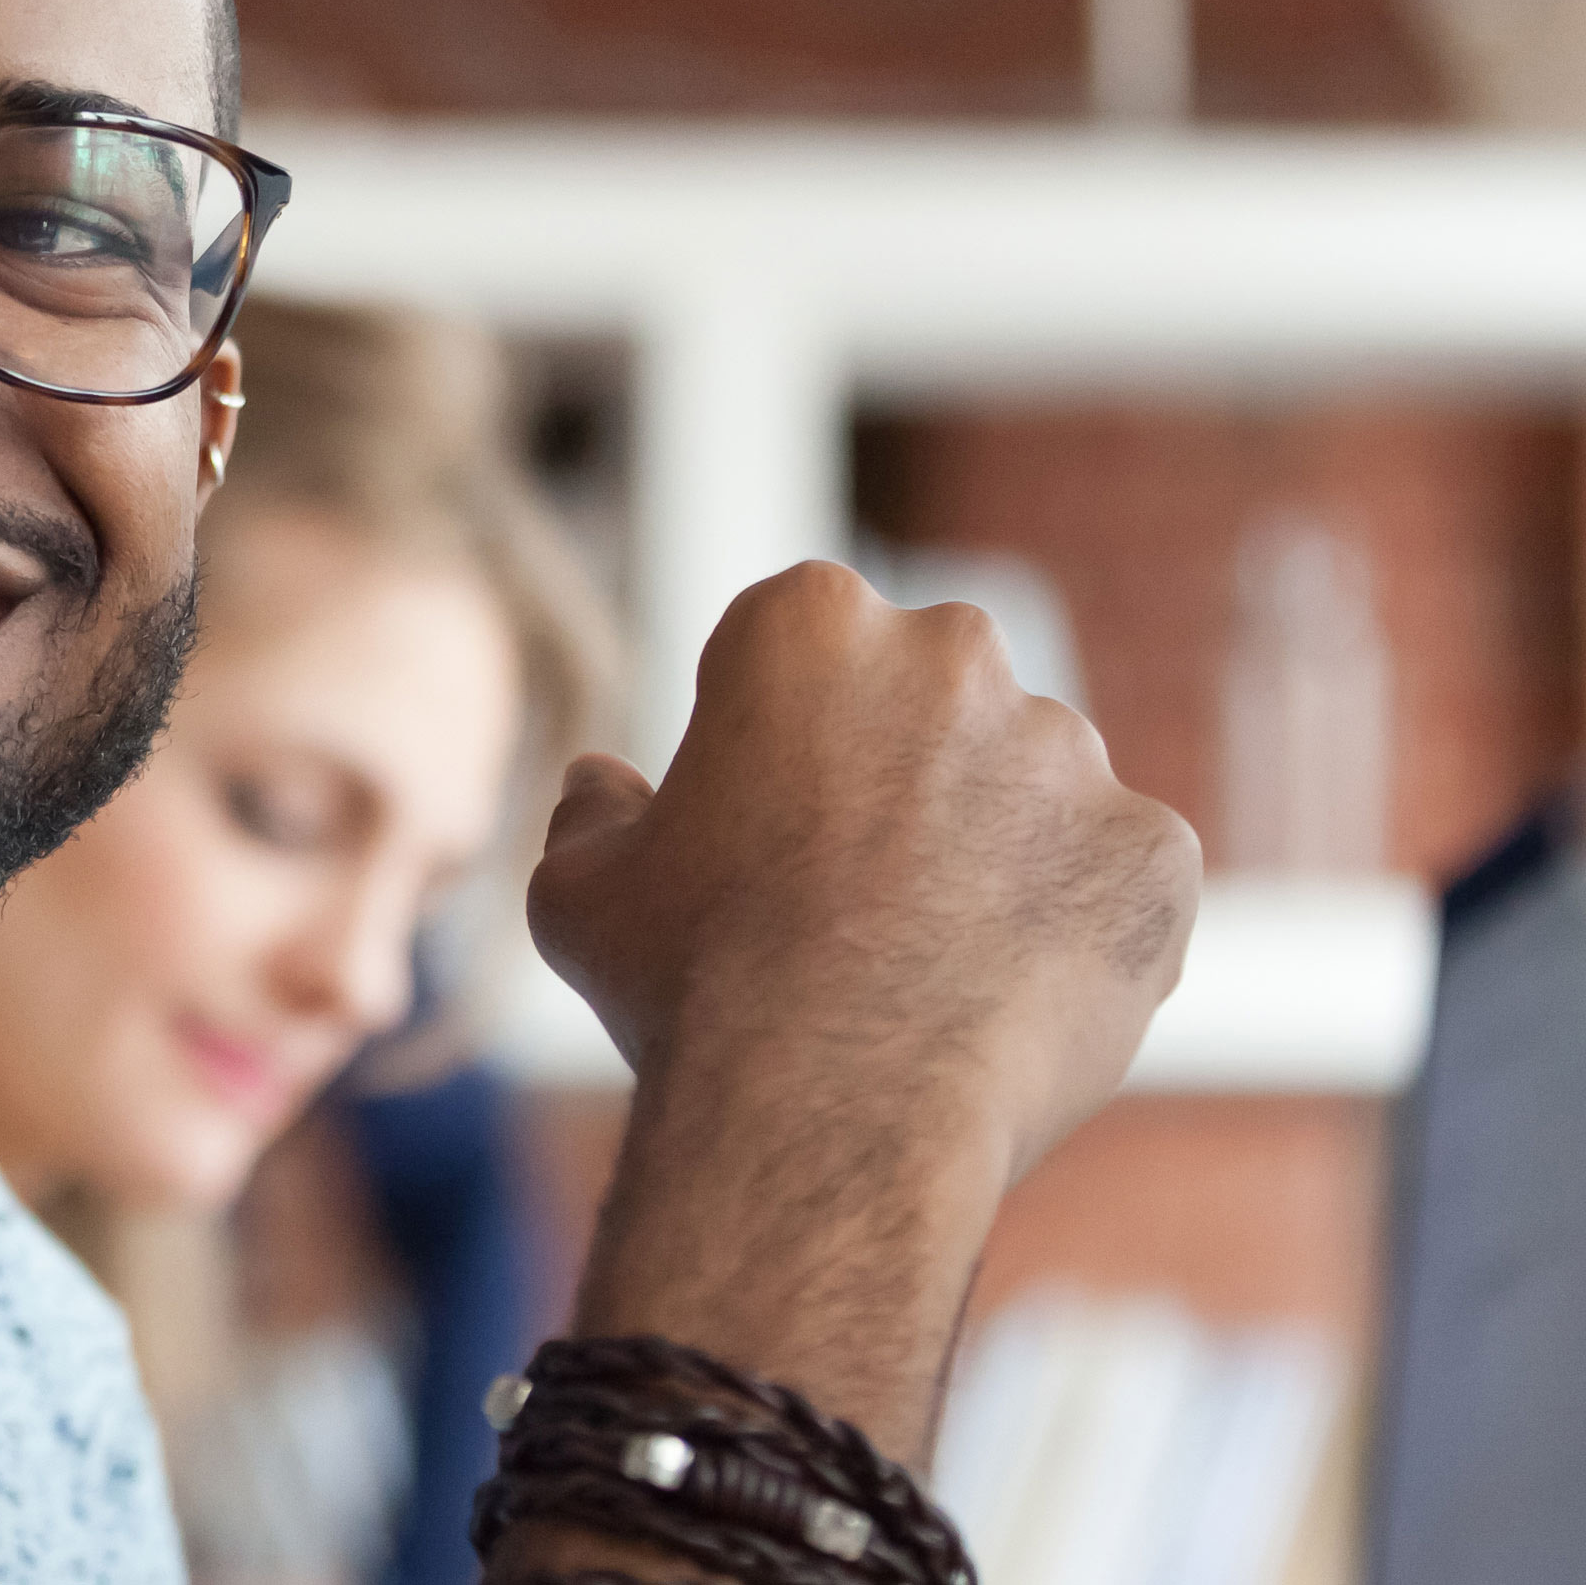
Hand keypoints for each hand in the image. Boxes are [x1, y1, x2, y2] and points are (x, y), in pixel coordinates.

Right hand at [534, 560, 1196, 1184]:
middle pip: (935, 696)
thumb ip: (593, 812)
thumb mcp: (580, 888)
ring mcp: (1069, 751)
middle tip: (854, 889)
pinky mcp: (1156, 851)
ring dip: (996, 847)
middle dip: (904, 769)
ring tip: (932, 967)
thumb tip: (602, 783)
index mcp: (806, 622)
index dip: (777, 734)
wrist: (830, 1114)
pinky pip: (1120, 877)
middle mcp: (953, 653)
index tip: (765, 818)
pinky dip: (1078, 928)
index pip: (805, 647)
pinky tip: (1007, 1002)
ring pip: (1033, 786)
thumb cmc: (687, 986)